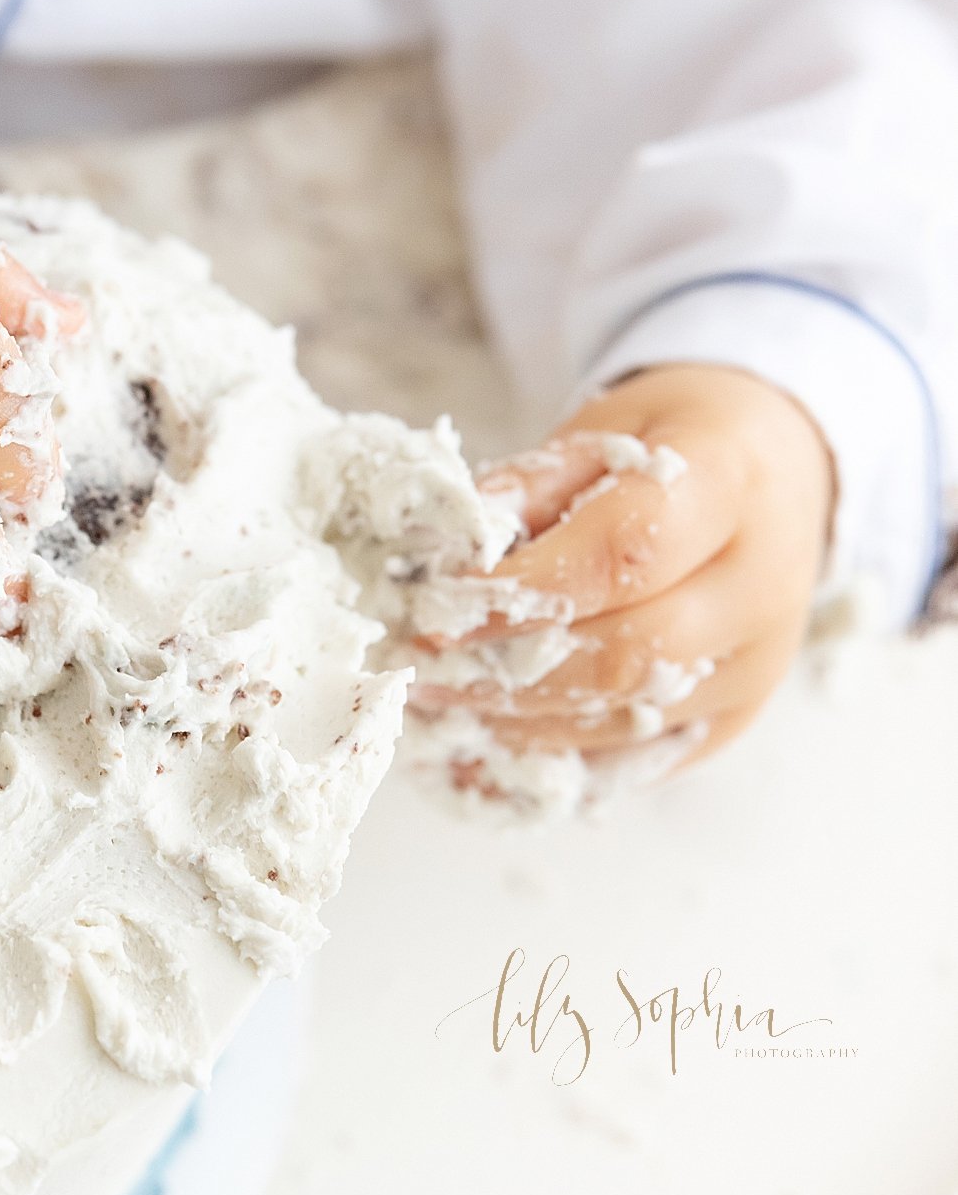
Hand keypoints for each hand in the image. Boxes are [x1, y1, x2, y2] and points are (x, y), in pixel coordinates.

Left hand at [422, 363, 833, 765]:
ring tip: (434, 705)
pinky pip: (633, 760)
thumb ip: (526, 488)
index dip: (521, 590)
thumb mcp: (599, 434)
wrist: (774, 478)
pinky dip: (548, 759)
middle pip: (628, 653)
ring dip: (515, 721)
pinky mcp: (731, 718)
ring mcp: (756, 663)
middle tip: (419, 669)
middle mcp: (761, 585)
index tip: (436, 605)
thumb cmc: (669, 450)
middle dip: (507, 668)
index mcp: (730, 487)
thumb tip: (444, 550)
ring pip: (625, 717)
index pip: (625, 552)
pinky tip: (479, 750)